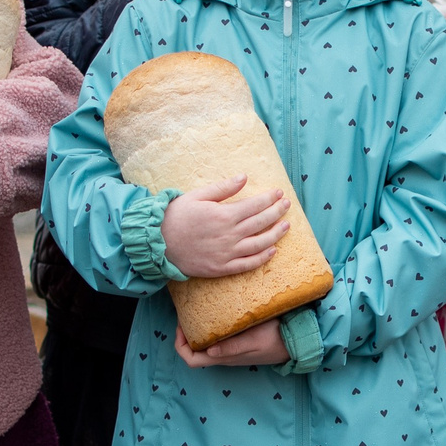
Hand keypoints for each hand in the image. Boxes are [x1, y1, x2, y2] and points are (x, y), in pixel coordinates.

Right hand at [162, 174, 289, 278]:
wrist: (159, 243)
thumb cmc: (177, 216)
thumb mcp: (198, 196)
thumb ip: (223, 188)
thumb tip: (244, 177)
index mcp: (224, 215)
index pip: (255, 205)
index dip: (269, 198)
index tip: (279, 192)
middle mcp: (230, 235)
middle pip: (261, 223)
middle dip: (277, 212)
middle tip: (287, 204)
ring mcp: (227, 253)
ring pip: (260, 244)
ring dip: (276, 234)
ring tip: (286, 226)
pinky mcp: (222, 268)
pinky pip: (248, 264)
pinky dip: (263, 258)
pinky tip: (272, 250)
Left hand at [176, 317, 288, 367]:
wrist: (294, 342)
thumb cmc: (275, 339)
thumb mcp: (253, 340)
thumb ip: (232, 346)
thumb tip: (209, 351)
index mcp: (223, 357)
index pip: (191, 360)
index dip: (180, 345)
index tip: (182, 327)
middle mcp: (223, 356)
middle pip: (194, 352)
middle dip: (185, 335)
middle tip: (187, 315)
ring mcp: (230, 351)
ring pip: (204, 346)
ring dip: (197, 332)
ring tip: (197, 312)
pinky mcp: (237, 344)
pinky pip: (216, 340)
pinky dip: (209, 329)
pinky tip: (214, 316)